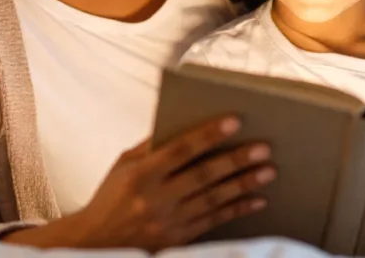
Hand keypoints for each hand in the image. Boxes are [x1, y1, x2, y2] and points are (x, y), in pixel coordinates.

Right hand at [3, 116, 274, 251]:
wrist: (96, 244)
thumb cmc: (111, 197)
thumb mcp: (122, 166)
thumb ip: (150, 146)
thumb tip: (181, 122)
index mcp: (140, 175)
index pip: (180, 149)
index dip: (208, 135)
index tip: (234, 121)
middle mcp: (155, 199)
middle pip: (203, 176)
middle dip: (235, 160)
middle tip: (263, 148)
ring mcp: (168, 222)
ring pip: (213, 200)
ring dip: (243, 185)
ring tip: (268, 171)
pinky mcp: (178, 240)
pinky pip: (214, 222)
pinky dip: (237, 210)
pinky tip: (257, 200)